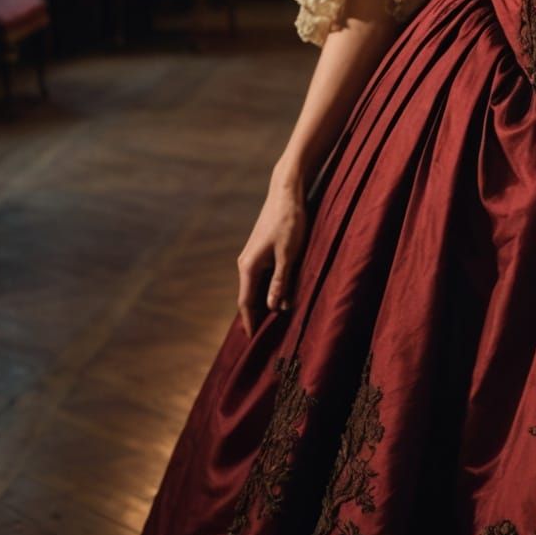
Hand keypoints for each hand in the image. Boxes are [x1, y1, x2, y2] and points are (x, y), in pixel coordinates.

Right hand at [236, 177, 307, 338]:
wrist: (287, 192)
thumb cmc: (289, 222)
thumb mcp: (289, 254)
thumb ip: (281, 281)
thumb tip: (274, 308)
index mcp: (249, 266)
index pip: (246, 302)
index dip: (250, 322)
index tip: (251, 342)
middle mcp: (245, 263)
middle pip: (248, 296)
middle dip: (255, 316)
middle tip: (263, 339)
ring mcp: (252, 256)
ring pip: (255, 286)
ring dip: (262, 302)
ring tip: (271, 322)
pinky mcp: (260, 250)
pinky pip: (261, 276)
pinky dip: (267, 289)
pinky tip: (277, 296)